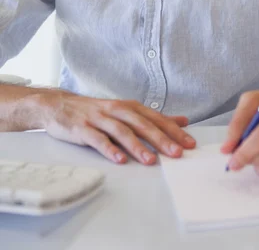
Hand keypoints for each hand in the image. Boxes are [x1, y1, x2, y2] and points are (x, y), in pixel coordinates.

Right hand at [36, 90, 195, 164]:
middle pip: (142, 124)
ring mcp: (99, 119)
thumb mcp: (126, 111)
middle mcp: (117, 110)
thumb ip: (153, 118)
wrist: (60, 105)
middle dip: (161, 139)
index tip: (189, 144)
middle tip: (176, 153)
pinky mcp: (83, 129)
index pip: (156, 118)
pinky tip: (120, 160)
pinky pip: (98, 139)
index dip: (173, 130)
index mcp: (130, 107)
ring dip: (137, 146)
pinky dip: (109, 150)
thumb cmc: (97, 111)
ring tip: (151, 161)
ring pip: (122, 131)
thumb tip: (182, 121)